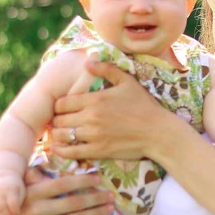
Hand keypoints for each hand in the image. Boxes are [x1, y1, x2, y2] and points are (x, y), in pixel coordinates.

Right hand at [0, 168, 114, 214]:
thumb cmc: (14, 208)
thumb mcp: (19, 190)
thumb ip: (34, 175)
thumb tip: (52, 155)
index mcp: (32, 194)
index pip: (62, 184)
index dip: (82, 180)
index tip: (98, 177)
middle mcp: (37, 211)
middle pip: (74, 203)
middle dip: (96, 198)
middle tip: (111, 194)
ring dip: (97, 214)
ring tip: (111, 208)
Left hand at [50, 59, 177, 160]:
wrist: (157, 131)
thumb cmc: (143, 105)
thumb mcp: (127, 81)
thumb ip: (106, 69)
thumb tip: (88, 61)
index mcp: (95, 99)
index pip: (62, 103)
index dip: (59, 106)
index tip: (63, 108)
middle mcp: (90, 117)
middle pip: (58, 119)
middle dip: (57, 120)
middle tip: (61, 122)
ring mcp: (93, 135)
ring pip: (61, 135)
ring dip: (58, 134)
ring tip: (61, 134)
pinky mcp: (98, 151)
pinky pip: (71, 152)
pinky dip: (62, 150)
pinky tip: (61, 148)